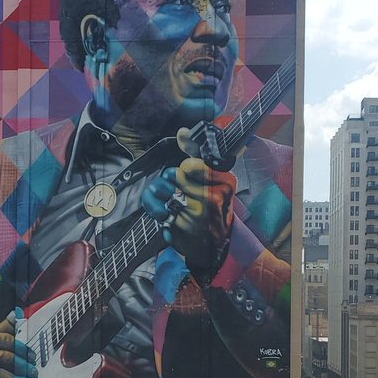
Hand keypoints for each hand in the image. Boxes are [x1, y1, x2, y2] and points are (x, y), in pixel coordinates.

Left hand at [142, 153, 235, 274]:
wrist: (214, 245)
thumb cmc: (215, 207)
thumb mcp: (216, 179)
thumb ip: (197, 153)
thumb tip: (182, 132)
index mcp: (223, 184)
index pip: (188, 166)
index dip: (184, 169)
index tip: (187, 174)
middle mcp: (210, 200)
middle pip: (172, 176)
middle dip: (170, 179)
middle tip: (174, 185)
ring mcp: (193, 217)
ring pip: (160, 191)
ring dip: (158, 192)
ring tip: (166, 195)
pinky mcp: (178, 229)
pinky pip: (155, 209)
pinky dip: (153, 206)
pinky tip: (161, 208)